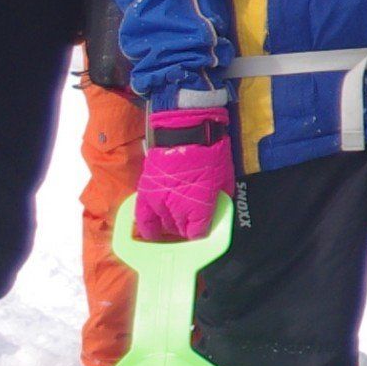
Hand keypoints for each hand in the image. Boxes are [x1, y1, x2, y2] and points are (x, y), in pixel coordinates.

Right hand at [133, 107, 232, 241]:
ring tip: (175, 223)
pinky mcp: (145, 192)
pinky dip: (146, 227)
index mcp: (199, 207)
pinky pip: (142, 217)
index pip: (198, 232)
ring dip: (170, 225)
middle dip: (186, 228)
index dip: (201, 232)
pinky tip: (150, 233)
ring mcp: (159, 201)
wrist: (186, 132)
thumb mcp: (225, 176)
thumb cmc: (210, 152)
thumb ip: (221, 196)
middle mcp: (177, 209)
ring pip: (163, 224)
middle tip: (190, 223)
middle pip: (180, 229)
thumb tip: (218, 205)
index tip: (202, 229)